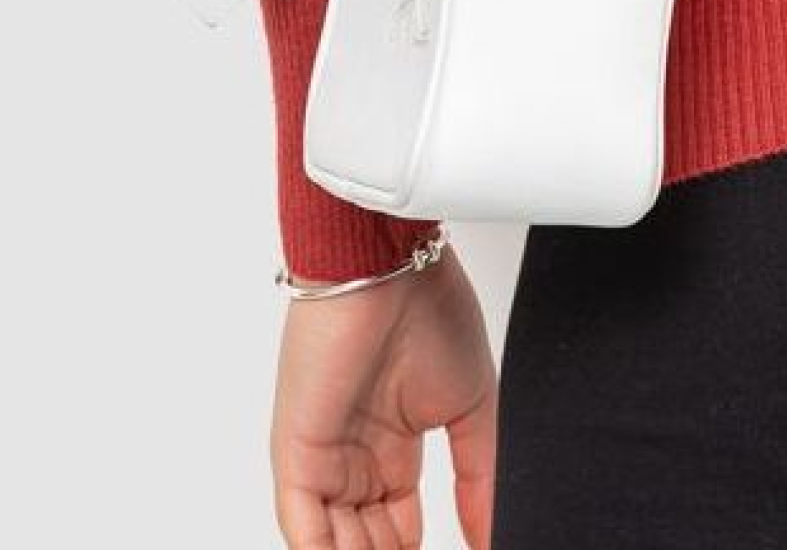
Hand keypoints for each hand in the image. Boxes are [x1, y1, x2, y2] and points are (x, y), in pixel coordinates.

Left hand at [271, 245, 497, 548]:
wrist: (392, 265)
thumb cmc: (430, 310)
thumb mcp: (472, 406)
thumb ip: (479, 475)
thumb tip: (491, 535)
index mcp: (392, 446)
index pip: (398, 524)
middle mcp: (354, 457)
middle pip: (365, 540)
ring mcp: (322, 457)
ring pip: (333, 541)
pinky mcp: (295, 453)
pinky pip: (302, 526)